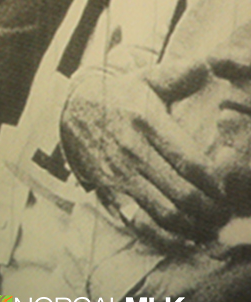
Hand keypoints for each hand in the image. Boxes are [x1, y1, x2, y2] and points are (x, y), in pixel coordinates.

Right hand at [59, 64, 226, 247]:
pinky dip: (165, 237)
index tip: (231, 190)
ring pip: (163, 212)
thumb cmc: (118, 96)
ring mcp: (119, 175)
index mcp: (146, 124)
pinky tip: (184, 238)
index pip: (190, 162)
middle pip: (181, 193)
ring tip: (209, 226)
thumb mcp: (146, 80)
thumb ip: (180, 75)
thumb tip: (209, 63)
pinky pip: (139, 222)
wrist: (70, 110)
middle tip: (225, 213)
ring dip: (192, 226)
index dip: (216, 183)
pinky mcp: (108, 191)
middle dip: (210, 209)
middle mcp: (132, 153)